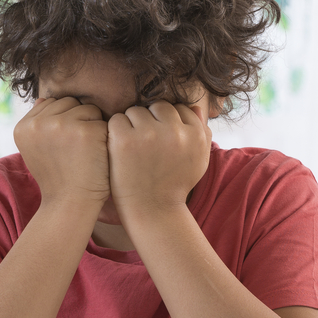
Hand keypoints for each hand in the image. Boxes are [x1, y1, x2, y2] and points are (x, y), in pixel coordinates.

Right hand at [13, 97, 109, 207]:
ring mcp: (61, 125)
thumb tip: (45, 99)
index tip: (66, 146)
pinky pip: (104, 122)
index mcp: (23, 127)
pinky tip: (98, 157)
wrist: (70, 205)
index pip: (52, 104)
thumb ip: (39, 124)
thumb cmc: (59, 179)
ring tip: (87, 153)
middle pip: (71, 102)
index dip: (65, 122)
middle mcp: (38, 123)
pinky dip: (105, 138)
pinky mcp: (85, 131)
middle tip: (78, 150)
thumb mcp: (37, 151)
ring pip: (88, 109)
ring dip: (93, 127)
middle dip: (79, 120)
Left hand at [106, 101, 212, 219]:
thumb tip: (194, 107)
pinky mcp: (125, 140)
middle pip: (157, 107)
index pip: (178, 109)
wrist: (153, 211)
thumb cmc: (174, 185)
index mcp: (195, 135)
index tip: (161, 141)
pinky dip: (115, 133)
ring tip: (133, 149)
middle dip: (150, 121)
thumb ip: (202, 133)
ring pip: (136, 111)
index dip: (167, 123)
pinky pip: (117, 120)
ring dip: (132, 125)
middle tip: (145, 144)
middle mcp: (175, 132)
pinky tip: (119, 150)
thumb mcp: (198, 161)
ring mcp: (149, 134)